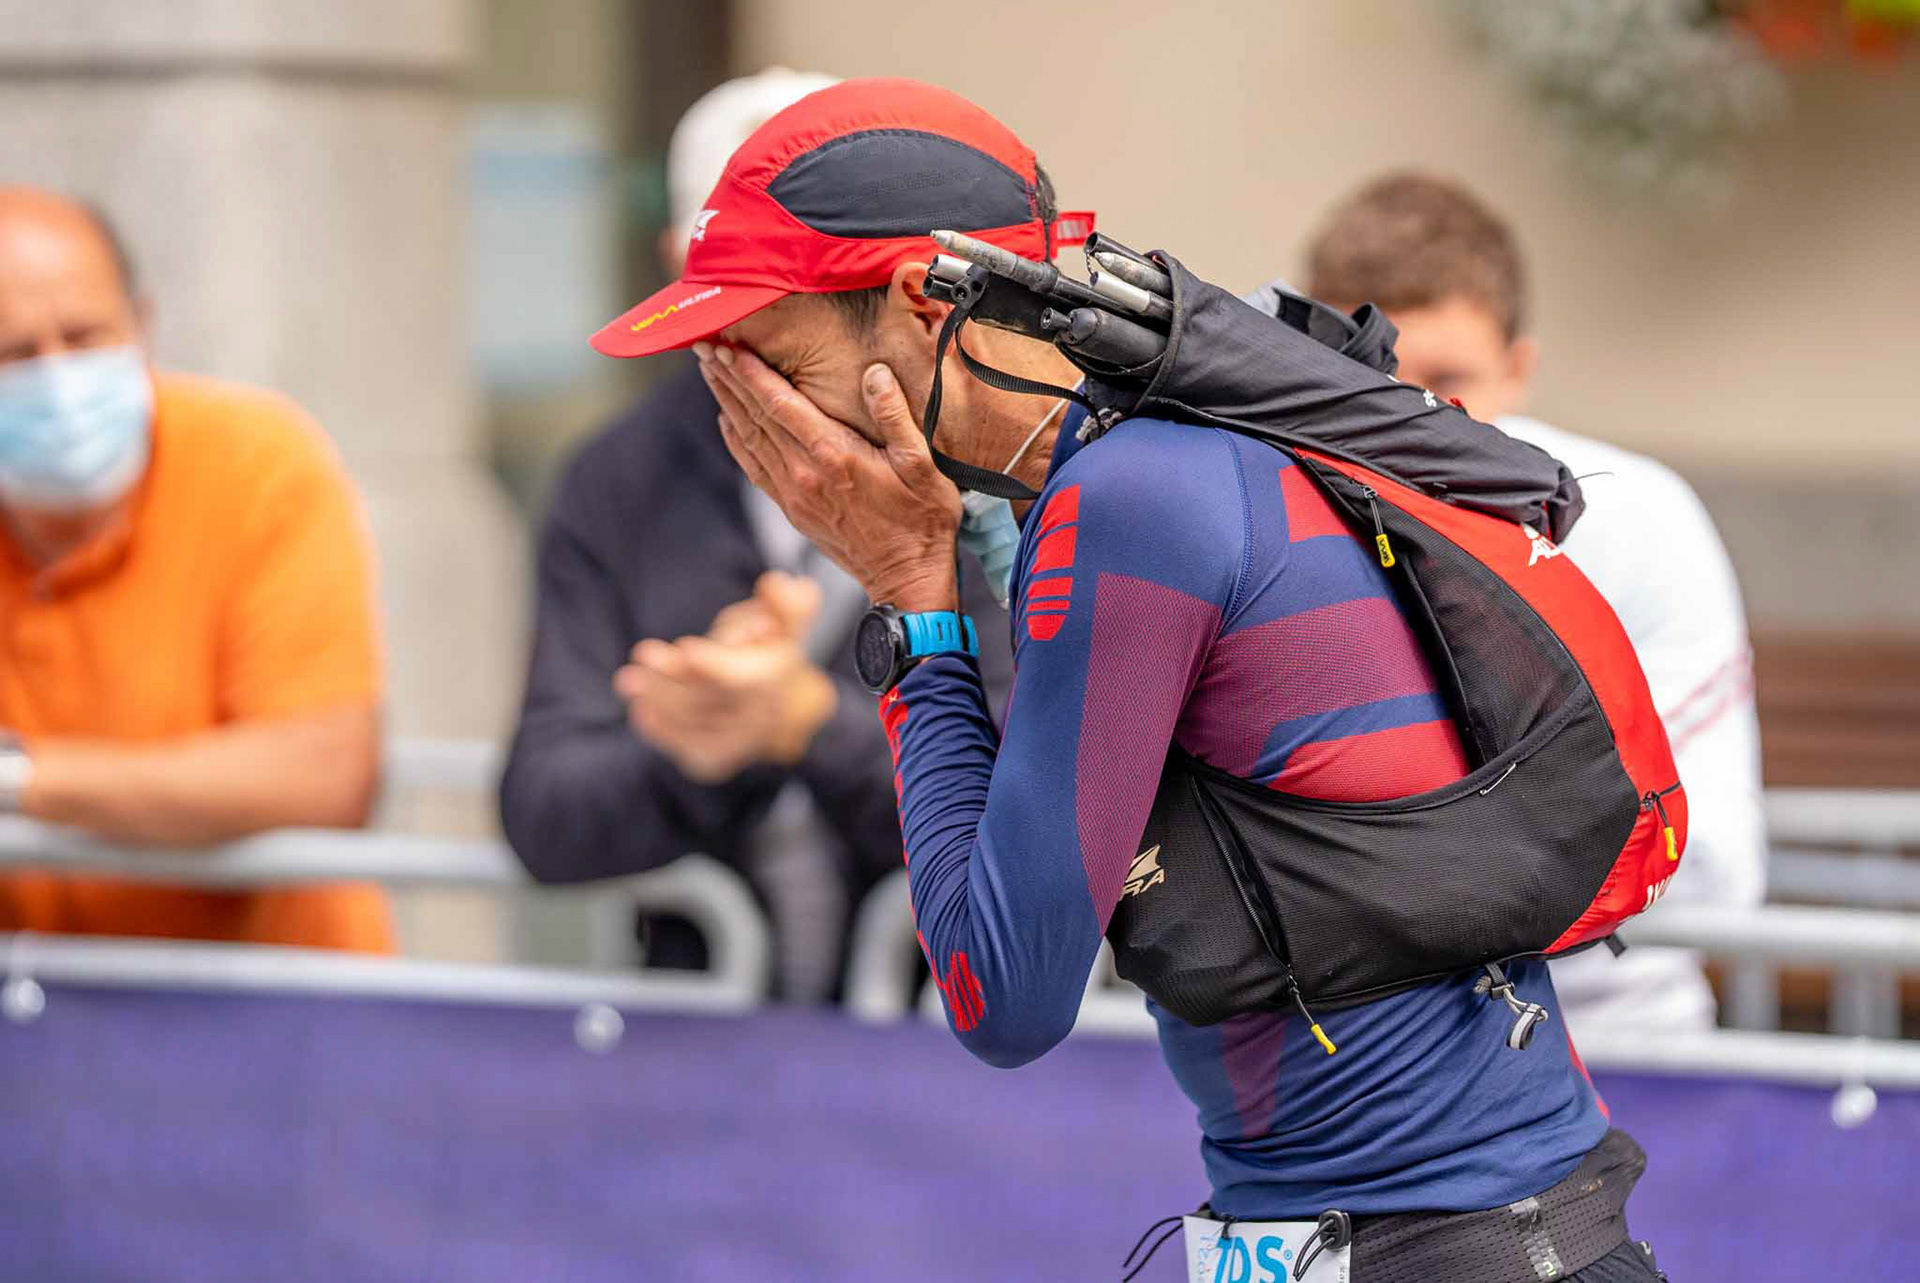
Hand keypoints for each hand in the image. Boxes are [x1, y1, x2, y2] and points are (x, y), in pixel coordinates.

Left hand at [613, 573, 839, 783]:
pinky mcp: (714, 758)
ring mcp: (736, 740)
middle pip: (711, 697)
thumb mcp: (783, 624)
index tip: (686, 649)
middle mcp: (759, 714)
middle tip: (640, 655)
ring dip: (657, 698)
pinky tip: (640, 710)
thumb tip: (778, 585)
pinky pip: (683, 746)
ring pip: (692, 721)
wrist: (776, 710)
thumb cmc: (767, 653)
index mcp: (776, 677)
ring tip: (627, 679)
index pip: (744, 678)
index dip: (714, 665)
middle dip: (673, 676)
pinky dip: (660, 729)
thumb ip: (787, 604)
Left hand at [696, 342, 959, 612]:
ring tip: (708, 371)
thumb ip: (895, 415)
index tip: (728, 346)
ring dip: (726, 402)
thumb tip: (874, 373)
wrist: (907, 577)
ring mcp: (794, 494)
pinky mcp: (793, 509)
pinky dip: (736, 441)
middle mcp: (805, 474)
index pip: (780, 404)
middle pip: (755, 417)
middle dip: (728, 379)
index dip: (751, 373)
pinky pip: (754, 468)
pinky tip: (726, 421)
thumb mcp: (921, 464)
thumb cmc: (922, 519)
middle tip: (703, 346)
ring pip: (749, 439)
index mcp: (834, 456)